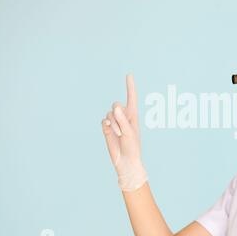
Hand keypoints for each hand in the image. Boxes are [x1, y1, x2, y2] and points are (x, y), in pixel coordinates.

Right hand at [101, 73, 147, 191]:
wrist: (126, 160)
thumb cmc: (132, 147)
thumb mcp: (129, 132)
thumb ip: (122, 119)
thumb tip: (116, 107)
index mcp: (133, 115)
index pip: (131, 97)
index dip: (130, 86)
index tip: (129, 75)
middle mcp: (123, 116)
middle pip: (116, 105)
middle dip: (117, 114)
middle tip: (122, 128)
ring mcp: (115, 122)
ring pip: (109, 114)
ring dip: (113, 123)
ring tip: (118, 134)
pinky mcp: (107, 128)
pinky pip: (103, 121)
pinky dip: (106, 125)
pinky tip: (110, 132)